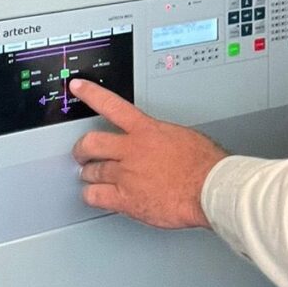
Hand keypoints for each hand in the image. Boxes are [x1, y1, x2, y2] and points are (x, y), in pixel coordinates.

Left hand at [71, 80, 227, 229]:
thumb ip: (162, 136)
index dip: (91, 94)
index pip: (111, 105)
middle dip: (82, 149)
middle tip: (82, 152)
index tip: (77, 87)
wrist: (209, 187)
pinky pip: (95, 196)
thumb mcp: (182, 136)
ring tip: (92, 177)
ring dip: (90, 175)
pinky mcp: (125, 199)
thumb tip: (159, 140)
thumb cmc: (204, 164)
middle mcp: (131, 150)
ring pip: (91, 172)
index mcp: (146, 130)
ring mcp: (126, 175)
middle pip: (90, 143)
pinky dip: (92, 195)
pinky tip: (97, 195)